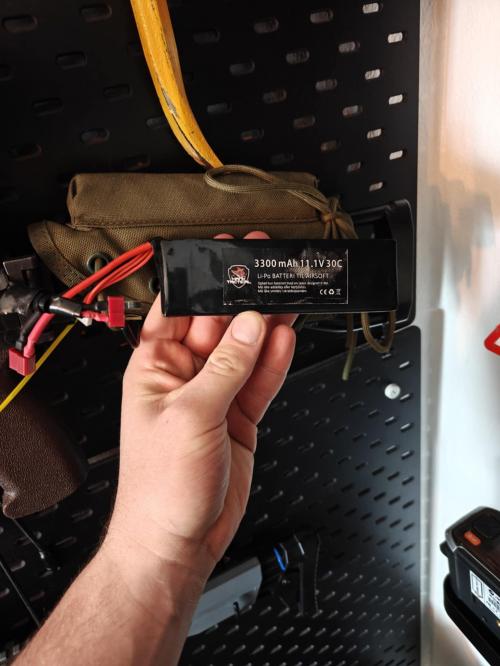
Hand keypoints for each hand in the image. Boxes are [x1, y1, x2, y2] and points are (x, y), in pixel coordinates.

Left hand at [106, 233, 295, 584]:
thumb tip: (248, 328)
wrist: (179, 541)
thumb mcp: (191, 416)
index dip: (200, 282)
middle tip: (266, 273)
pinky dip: (274, 361)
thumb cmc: (159, 489)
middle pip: (218, 325)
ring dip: (265, 325)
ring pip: (245, 350)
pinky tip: (286, 337)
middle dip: (241, 300)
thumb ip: (225, 368)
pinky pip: (260, 379)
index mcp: (155, 368)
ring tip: (286, 296)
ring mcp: (215, 396)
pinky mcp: (239, 416)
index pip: (178, 311)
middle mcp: (185, 378)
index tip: (223, 257)